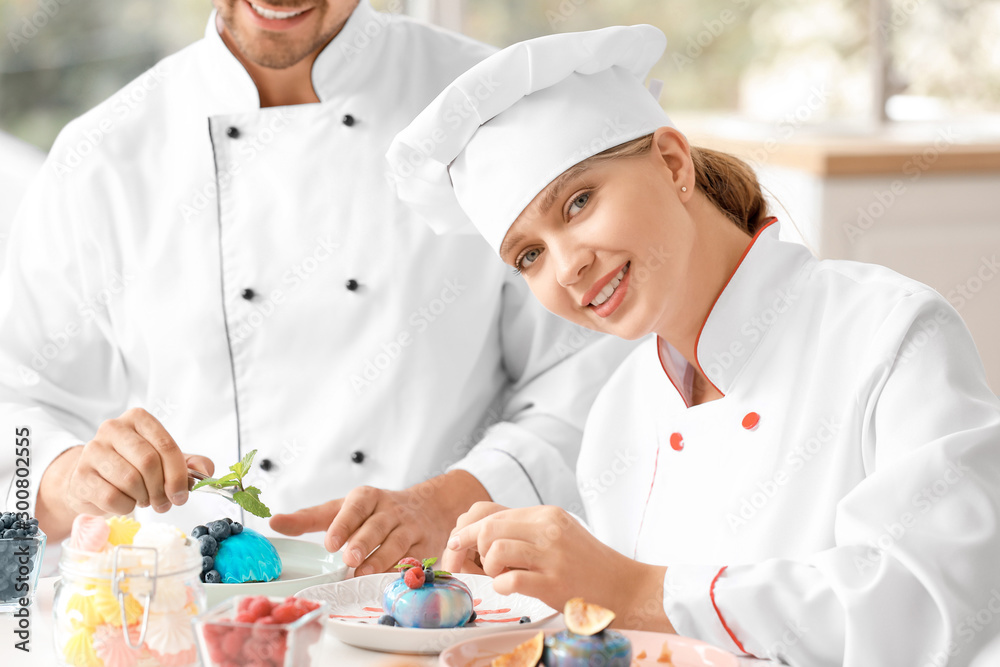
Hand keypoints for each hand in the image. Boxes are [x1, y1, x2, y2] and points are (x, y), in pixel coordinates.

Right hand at [59, 407, 212, 515]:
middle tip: (164, 503)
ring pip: (130, 480)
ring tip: (144, 500)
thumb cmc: (133, 466)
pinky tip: (126, 503)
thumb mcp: (166, 461)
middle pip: (148, 462)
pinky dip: (125, 506)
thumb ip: (190, 463)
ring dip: (144, 498)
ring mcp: (93, 450)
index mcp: (138, 419)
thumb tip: (205, 470)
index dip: (178, 474)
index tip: (182, 494)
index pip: (166, 445)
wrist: (93, 479)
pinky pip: (112, 497)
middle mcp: (113, 428)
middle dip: (161, 489)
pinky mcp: (80, 476)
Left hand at [270, 470, 489, 575]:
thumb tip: (274, 522)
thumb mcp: (343, 508)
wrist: (428, 507)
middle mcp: (390, 510)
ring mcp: (410, 528)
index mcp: (368, 498)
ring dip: (381, 559)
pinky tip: (390, 581)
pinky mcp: (425, 546)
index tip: (330, 542)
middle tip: (349, 559)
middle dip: (363, 542)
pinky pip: (415, 559)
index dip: (343, 523)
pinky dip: (402, 570)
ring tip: (364, 574)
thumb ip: (309, 518)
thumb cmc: (375, 512)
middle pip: (378, 525)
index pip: (355, 507)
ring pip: (398, 543)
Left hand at [445, 504, 673, 631]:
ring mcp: (552, 555)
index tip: (456, 546)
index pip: (487, 510)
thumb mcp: (554, 536)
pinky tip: (510, 587)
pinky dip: (501, 586)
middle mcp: (548, 529)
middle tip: (463, 564)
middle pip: (487, 526)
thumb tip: (468, 539)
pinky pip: (510, 579)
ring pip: (495, 548)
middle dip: (465, 547)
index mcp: (545, 514)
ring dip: (488, 567)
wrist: (623, 586)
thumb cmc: (584, 565)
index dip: (464, 529)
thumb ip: (518, 533)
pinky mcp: (554, 582)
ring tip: (500, 575)